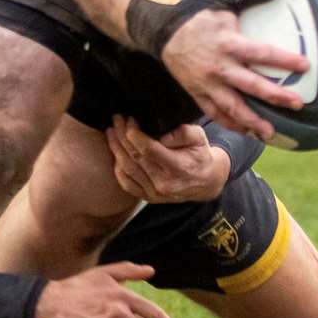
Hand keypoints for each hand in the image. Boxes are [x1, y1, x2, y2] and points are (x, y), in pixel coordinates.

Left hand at [106, 116, 230, 201]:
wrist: (205, 182)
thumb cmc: (200, 155)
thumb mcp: (199, 138)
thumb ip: (182, 132)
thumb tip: (161, 133)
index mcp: (179, 168)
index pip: (149, 150)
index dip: (135, 135)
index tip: (129, 121)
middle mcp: (165, 183)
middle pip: (136, 157)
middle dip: (122, 136)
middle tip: (117, 120)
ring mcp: (155, 193)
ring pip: (128, 169)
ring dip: (116, 148)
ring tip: (111, 132)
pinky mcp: (148, 198)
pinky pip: (126, 183)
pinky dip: (117, 167)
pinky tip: (115, 152)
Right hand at [161, 6, 307, 140]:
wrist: (162, 30)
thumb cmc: (197, 14)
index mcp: (228, 43)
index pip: (262, 53)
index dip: (285, 60)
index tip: (305, 66)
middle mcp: (219, 67)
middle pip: (251, 86)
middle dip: (275, 97)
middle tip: (297, 104)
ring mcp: (207, 84)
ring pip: (232, 107)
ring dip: (252, 121)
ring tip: (271, 132)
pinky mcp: (197, 94)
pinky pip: (216, 113)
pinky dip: (231, 124)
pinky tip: (247, 131)